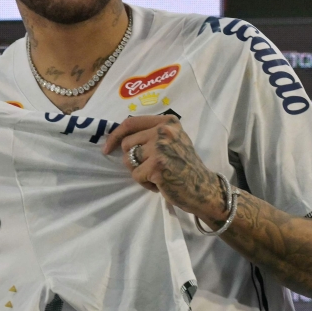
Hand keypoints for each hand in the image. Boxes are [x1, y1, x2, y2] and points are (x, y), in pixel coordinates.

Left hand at [103, 115, 225, 221]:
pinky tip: (160, 184)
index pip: (130, 122)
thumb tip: (118, 136)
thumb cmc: (184, 166)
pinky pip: (136, 175)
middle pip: (127, 144)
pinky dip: (145, 183)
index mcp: (167, 122)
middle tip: (150, 167)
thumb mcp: (172, 140)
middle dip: (133, 159)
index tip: (107, 148)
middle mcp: (164, 131)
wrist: (204, 188)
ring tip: (157, 175)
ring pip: (128, 160)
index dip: (115, 136)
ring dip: (139, 172)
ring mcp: (160, 148)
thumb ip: (150, 133)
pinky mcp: (157, 166)